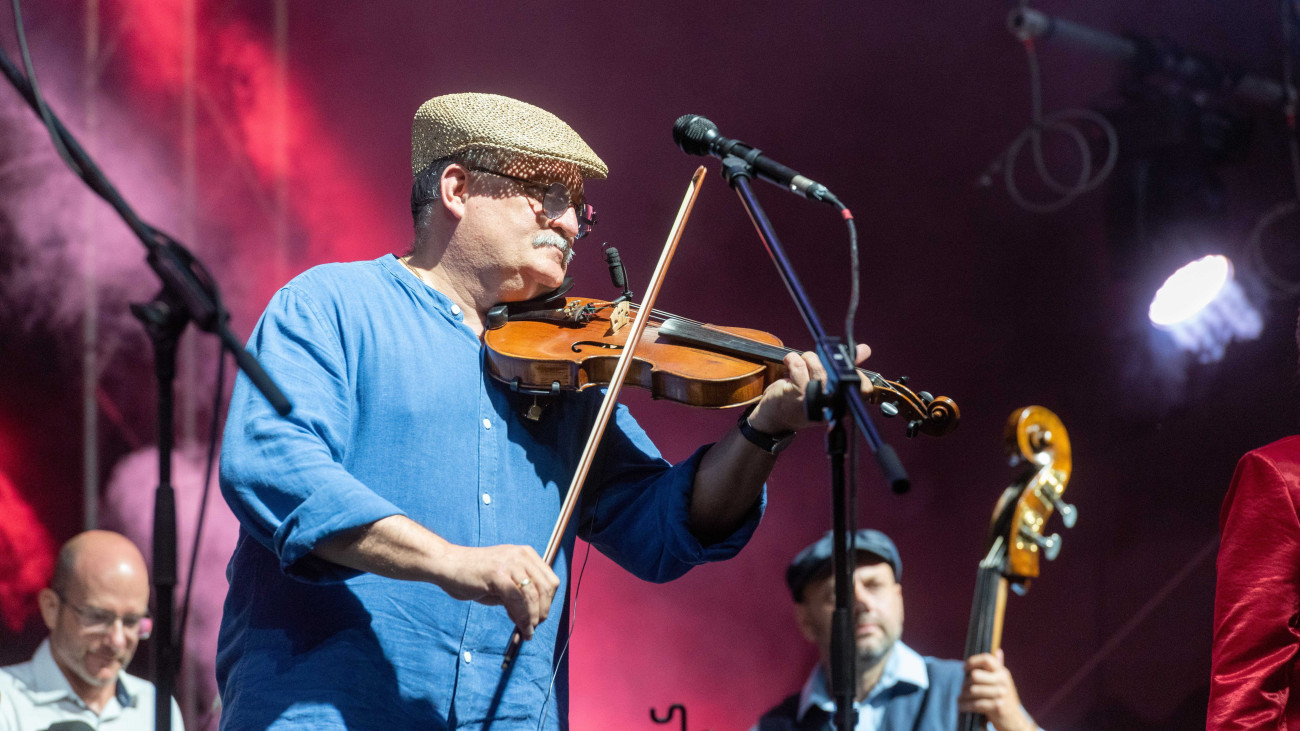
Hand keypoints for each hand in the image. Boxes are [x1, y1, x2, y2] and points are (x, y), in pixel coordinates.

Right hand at [435, 543, 559, 639]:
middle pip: (546, 588)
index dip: (548, 602)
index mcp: (526, 554)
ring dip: (532, 618)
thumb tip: (533, 618)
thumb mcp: (502, 582)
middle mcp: (521, 556)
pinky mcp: (498, 574)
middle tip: (534, 627)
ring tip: (527, 631)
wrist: (447, 565)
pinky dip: (522, 618)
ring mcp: (510, 563)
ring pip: (533, 596)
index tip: (539, 617)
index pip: (550, 581)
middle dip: (543, 611)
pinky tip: (520, 628)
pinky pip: (517, 600)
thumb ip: (518, 595)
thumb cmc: (473, 576)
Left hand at [745, 343, 871, 434]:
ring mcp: (815, 399)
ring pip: (817, 365)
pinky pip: (799, 364)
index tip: (845, 366)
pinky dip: (792, 359)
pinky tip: (789, 363)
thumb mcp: (826, 386)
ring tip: (802, 364)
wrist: (775, 418)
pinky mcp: (797, 392)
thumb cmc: (803, 400)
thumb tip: (864, 349)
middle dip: (825, 360)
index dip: (857, 374)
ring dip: (808, 359)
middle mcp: (831, 405)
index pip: (863, 389)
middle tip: (816, 361)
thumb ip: (845, 368)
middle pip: (838, 370)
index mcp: (842, 406)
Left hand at [958, 650, 1036, 730]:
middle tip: (963, 689)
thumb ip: (998, 667)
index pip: (986, 659)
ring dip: (963, 696)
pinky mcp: (997, 707)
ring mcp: (1001, 694)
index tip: (964, 668)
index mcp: (1002, 672)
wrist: (1015, 721)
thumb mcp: (1003, 682)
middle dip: (965, 683)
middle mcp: (1003, 680)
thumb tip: (998, 651)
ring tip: (961, 699)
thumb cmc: (1005, 699)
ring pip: (972, 690)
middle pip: (975, 676)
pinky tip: (961, 707)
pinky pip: (975, 704)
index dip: (973, 661)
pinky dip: (965, 706)